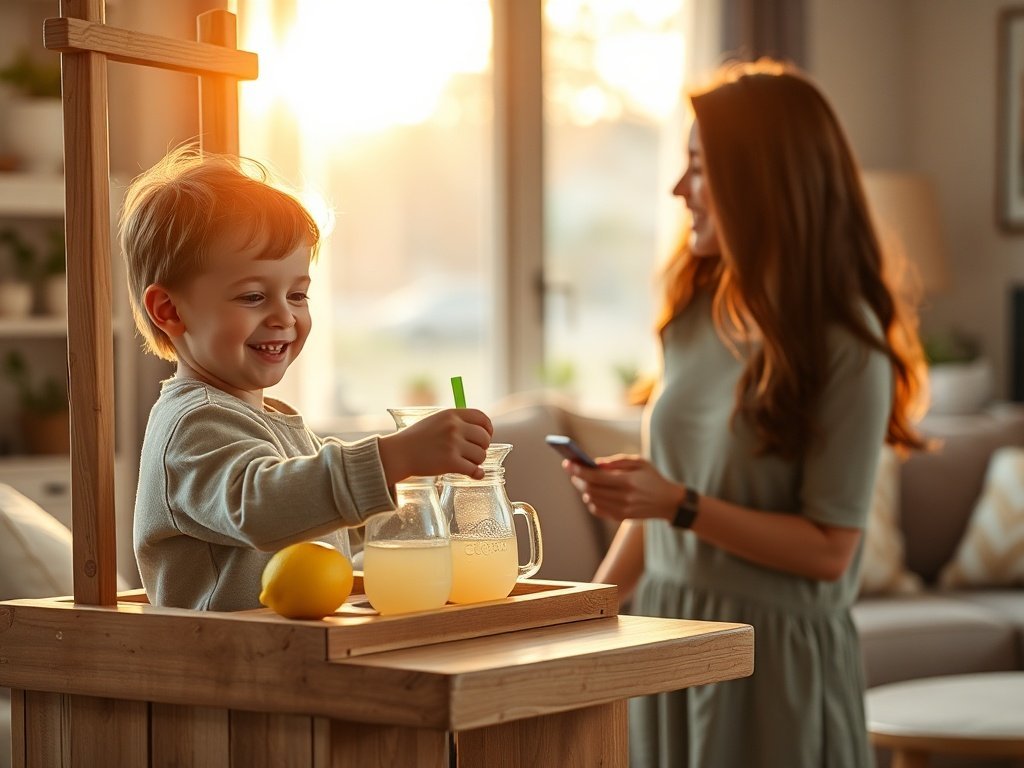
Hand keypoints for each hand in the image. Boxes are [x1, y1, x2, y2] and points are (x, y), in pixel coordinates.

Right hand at [379, 408, 492, 483]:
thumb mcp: (435, 420)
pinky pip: (473, 469)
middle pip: (484, 438)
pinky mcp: (450, 462)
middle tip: (474, 452)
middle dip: (482, 447)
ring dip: (477, 461)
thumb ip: (455, 422)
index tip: (487, 435)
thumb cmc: (415, 438)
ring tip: (466, 462)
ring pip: (481, 455)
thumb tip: (479, 431)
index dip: (488, 428)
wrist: (398, 453)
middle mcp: (454, 427)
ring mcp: (453, 445)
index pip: (481, 417)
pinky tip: (475, 474)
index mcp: (452, 414)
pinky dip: (477, 473)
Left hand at [562, 455, 681, 522]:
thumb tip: (595, 463)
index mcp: (628, 481)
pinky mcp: (621, 518)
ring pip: (592, 500)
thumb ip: (617, 462)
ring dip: (583, 489)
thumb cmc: (652, 478)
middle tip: (572, 470)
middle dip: (578, 479)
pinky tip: (591, 493)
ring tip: (581, 480)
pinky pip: (598, 510)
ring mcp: (622, 510)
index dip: (579, 470)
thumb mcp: (639, 463)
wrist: (668, 502)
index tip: (567, 464)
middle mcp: (624, 498)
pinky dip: (590, 501)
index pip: (596, 477)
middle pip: (591, 489)